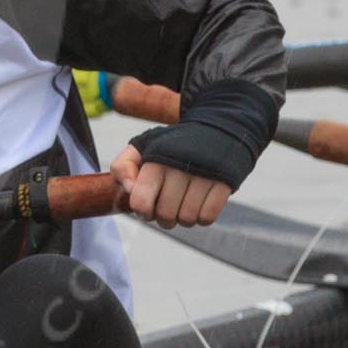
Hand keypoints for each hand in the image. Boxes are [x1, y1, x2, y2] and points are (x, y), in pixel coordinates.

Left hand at [109, 142, 231, 227]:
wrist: (217, 129)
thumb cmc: (172, 145)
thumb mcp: (142, 147)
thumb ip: (123, 167)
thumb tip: (130, 190)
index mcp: (155, 159)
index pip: (141, 202)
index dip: (142, 211)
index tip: (148, 205)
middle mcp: (179, 166)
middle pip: (165, 215)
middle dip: (163, 218)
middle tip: (166, 208)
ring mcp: (203, 175)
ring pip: (187, 219)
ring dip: (183, 218)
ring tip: (183, 205)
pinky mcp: (224, 183)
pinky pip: (208, 217)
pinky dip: (202, 217)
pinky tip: (199, 204)